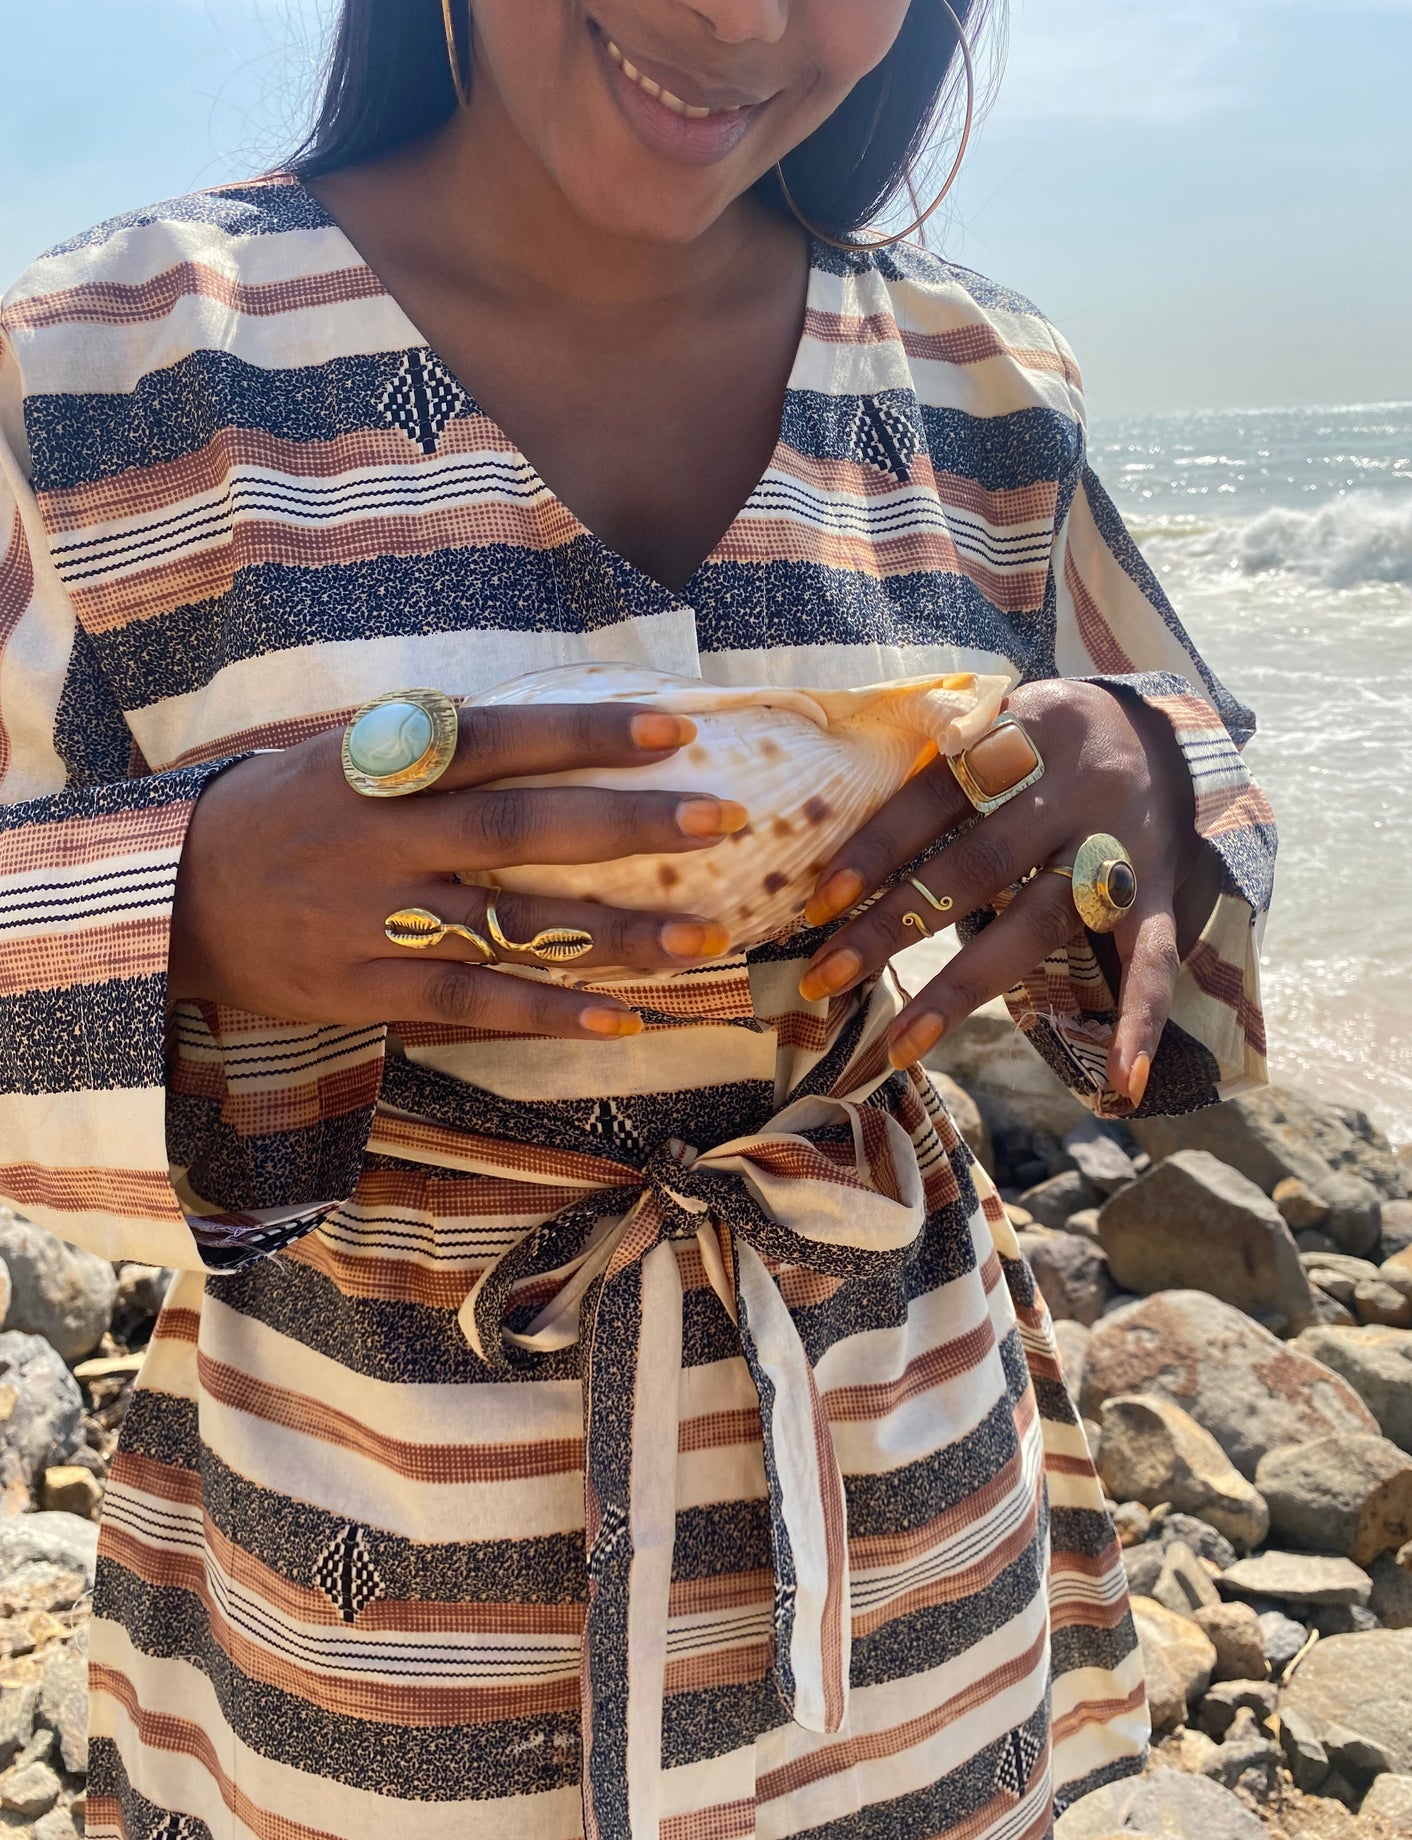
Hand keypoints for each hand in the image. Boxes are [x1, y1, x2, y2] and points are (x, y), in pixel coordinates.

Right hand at [170, 704, 747, 1037]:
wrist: (170, 895)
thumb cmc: (284, 813)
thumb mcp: (346, 755)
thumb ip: (439, 748)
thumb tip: (555, 730)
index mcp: (384, 769)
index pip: (501, 741)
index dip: (587, 734)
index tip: (675, 732)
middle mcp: (387, 840)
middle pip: (523, 830)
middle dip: (630, 827)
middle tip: (722, 823)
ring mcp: (377, 920)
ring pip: (513, 927)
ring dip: (617, 937)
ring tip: (707, 939)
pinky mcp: (368, 988)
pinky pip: (473, 1003)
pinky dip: (550, 1012)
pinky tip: (623, 1019)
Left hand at [797, 680, 1207, 1104]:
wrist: (1161, 734)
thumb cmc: (1042, 740)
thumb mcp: (994, 720)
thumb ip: (933, 765)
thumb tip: (828, 831)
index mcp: (1027, 733)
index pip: (933, 796)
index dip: (874, 850)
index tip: (816, 905)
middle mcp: (1078, 788)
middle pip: (976, 866)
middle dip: (893, 927)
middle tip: (825, 978)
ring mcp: (1120, 846)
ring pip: (1037, 924)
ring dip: (963, 988)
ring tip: (902, 1045)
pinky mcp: (1156, 891)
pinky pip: (1153, 961)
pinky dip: (1141, 1021)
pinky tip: (1118, 1084)